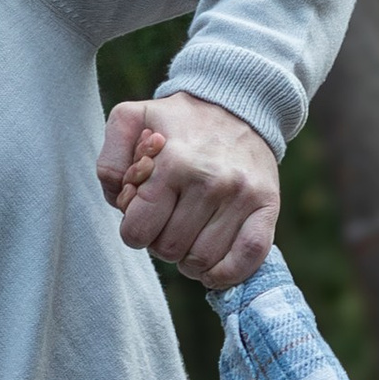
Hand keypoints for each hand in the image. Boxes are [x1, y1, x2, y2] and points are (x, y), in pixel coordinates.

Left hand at [98, 90, 280, 287]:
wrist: (240, 106)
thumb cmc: (179, 122)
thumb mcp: (132, 120)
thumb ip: (111, 158)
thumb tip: (118, 198)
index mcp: (173, 162)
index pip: (138, 231)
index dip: (134, 232)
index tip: (143, 218)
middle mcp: (210, 181)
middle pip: (169, 250)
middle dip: (161, 242)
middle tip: (169, 222)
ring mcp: (241, 196)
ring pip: (203, 260)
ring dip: (190, 259)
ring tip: (190, 235)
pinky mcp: (267, 207)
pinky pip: (248, 258)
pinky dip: (226, 273)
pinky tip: (212, 266)